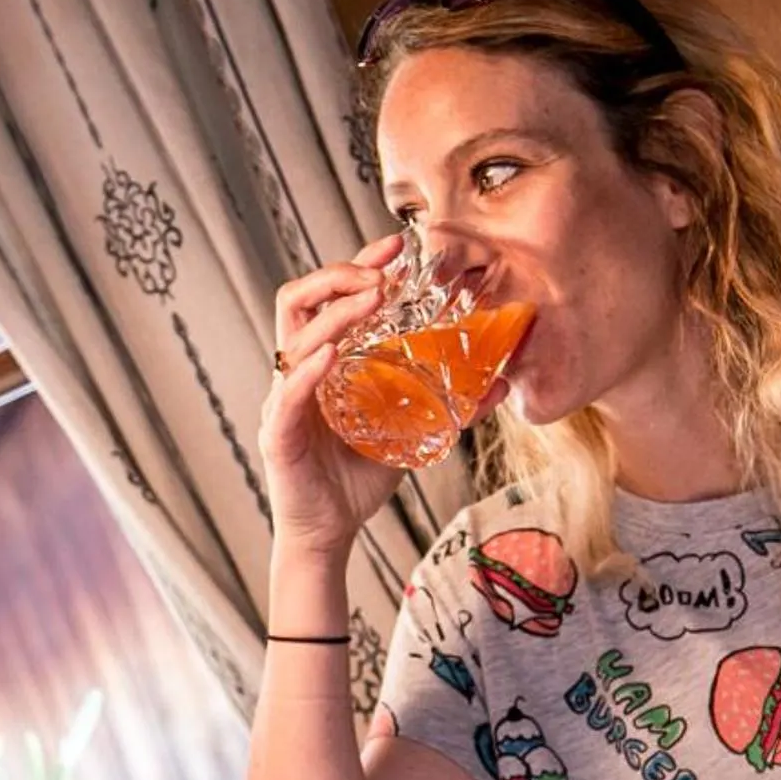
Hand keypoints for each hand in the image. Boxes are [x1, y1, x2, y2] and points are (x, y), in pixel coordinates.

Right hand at [259, 234, 430, 554]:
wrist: (330, 532)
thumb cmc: (359, 478)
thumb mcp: (413, 433)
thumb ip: (451, 405)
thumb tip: (502, 382)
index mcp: (324, 362)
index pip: (331, 298)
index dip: (358, 266)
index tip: (396, 247)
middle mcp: (297, 372)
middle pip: (299, 300)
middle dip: (339, 275)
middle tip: (383, 271)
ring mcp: (283, 400)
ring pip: (294, 338)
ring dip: (334, 313)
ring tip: (371, 299)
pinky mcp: (278, 434)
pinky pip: (287, 394)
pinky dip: (308, 370)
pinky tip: (332, 354)